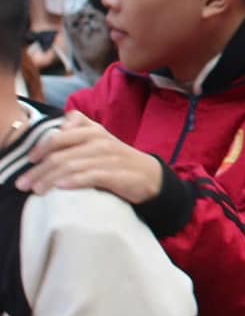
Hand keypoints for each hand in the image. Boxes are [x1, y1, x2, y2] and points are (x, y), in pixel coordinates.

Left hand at [17, 113, 163, 202]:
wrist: (149, 176)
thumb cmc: (118, 159)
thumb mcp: (100, 138)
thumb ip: (81, 127)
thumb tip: (61, 125)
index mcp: (94, 131)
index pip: (60, 136)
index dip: (42, 147)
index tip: (30, 160)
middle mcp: (101, 141)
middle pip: (62, 154)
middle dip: (39, 170)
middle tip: (24, 183)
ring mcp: (109, 158)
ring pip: (72, 166)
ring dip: (50, 179)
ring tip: (37, 190)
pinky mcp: (117, 175)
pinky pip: (91, 176)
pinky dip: (74, 181)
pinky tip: (61, 187)